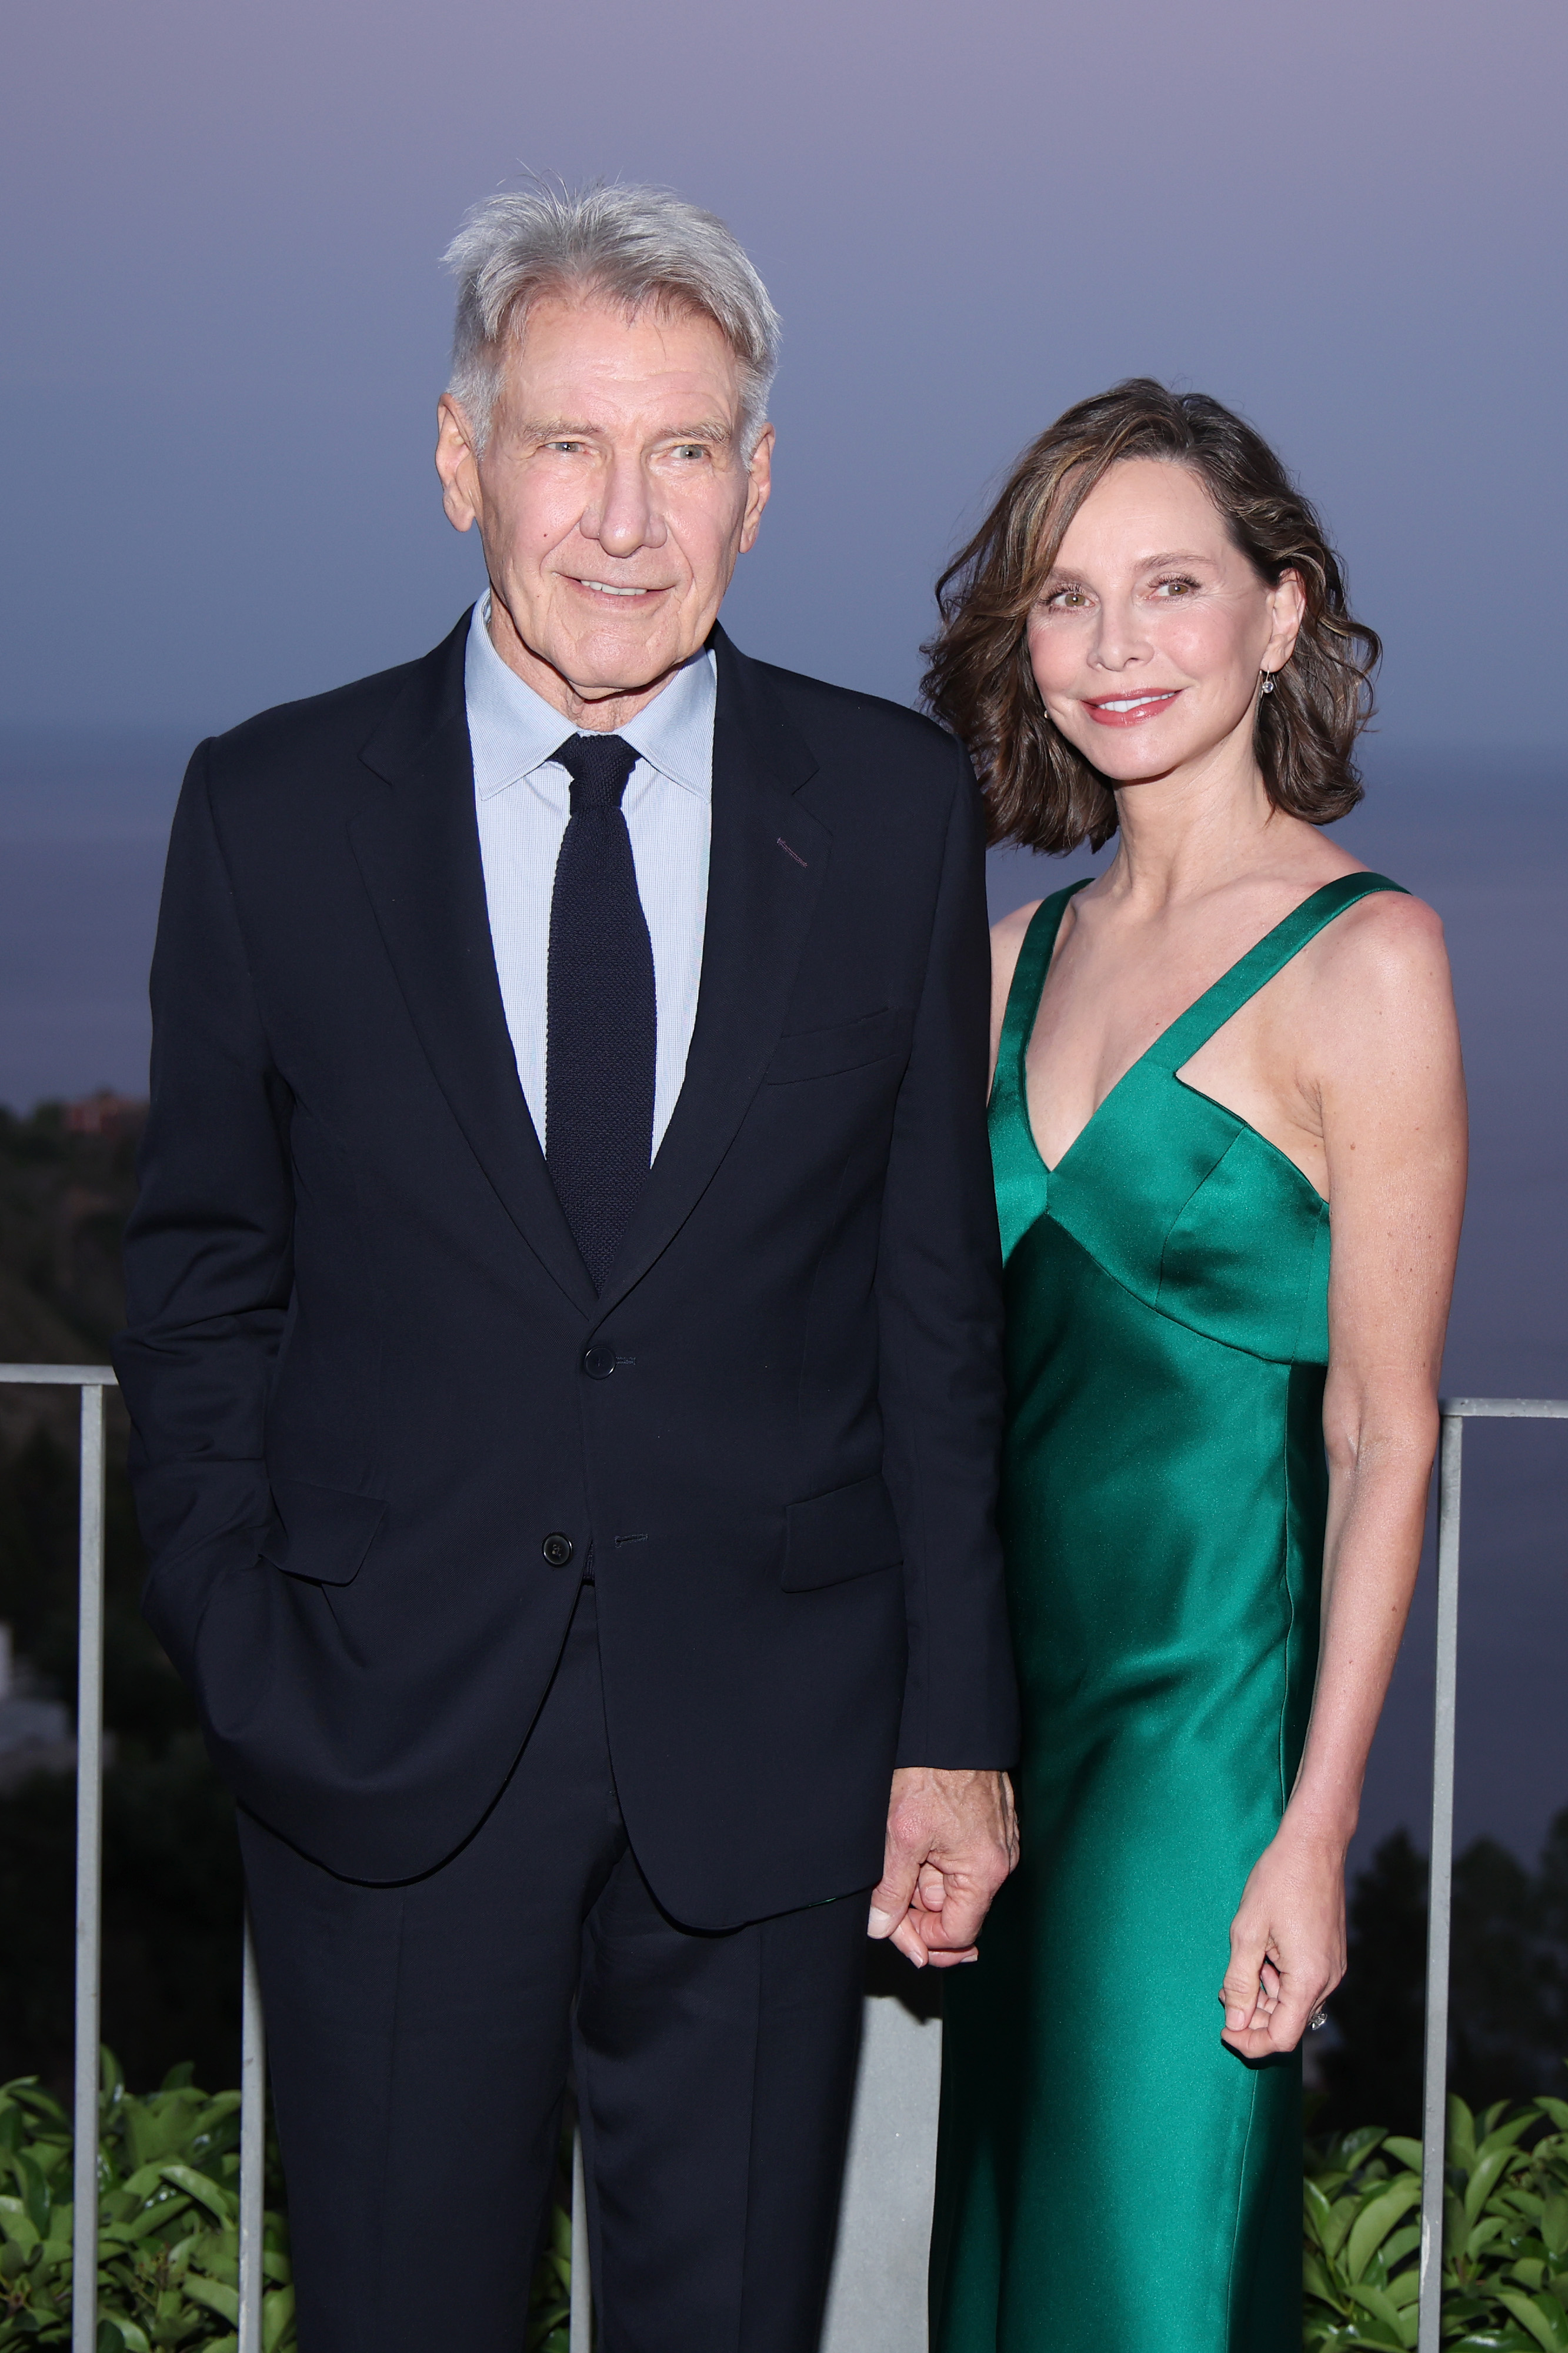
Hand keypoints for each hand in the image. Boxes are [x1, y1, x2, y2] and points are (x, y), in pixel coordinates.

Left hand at [868, 1767, 1017, 1968]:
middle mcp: (999, 1863)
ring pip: (952, 1884)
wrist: (951, 1726)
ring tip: (901, 1849)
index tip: (892, 1927)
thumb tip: (881, 1928)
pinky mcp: (988, 1828)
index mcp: (985, 1871)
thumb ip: (891, 1889)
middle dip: (917, 1905)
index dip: (921, 1937)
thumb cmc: (931, 1772)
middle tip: (886, 1891)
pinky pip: (958, 1860)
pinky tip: (914, 1840)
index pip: (957, 1934)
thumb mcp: (900, 1836)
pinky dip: (933, 1858)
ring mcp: (996, 1844)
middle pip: (953, 1910)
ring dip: (921, 1878)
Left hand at [1220, 1822, 1347, 2056]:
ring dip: (1264, 1997)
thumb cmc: (1279, 1881)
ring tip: (1242, 1966)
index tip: (1224, 2030)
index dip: (1250, 2042)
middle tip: (1226, 1992)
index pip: (1282, 2038)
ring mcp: (1332, 1968)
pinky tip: (1261, 1956)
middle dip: (1254, 2017)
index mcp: (1308, 1980)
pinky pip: (1303, 1983)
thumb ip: (1240, 1983)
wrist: (1313, 1844)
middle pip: (1288, 2023)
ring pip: (1294, 2003)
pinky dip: (1278, 1981)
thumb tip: (1235, 2024)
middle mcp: (1327, 1980)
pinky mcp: (1330, 1955)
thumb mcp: (1247, 1932)